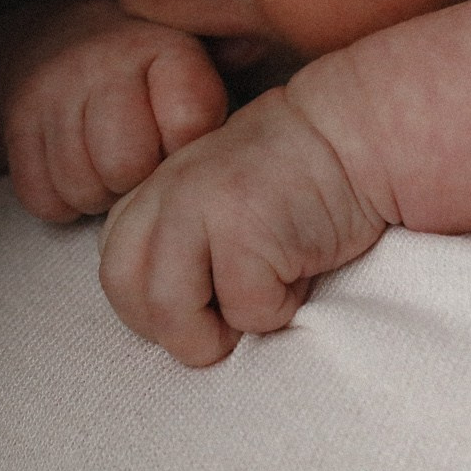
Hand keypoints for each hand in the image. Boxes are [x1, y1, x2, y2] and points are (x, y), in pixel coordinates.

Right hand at [2, 0, 227, 222]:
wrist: (56, 43)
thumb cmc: (149, 76)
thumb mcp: (197, 59)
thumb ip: (232, 59)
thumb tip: (252, 46)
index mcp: (162, 49)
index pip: (188, 121)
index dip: (185, 147)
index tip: (179, 140)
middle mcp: (104, 64)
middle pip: (126, 164)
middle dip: (136, 178)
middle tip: (140, 164)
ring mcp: (53, 93)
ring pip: (81, 186)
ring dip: (97, 192)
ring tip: (108, 167)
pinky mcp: (15, 125)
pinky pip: (41, 197)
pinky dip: (58, 199)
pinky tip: (75, 172)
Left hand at [97, 88, 388, 366]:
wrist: (354, 136)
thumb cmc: (295, 182)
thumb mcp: (216, 199)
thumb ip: (178, 241)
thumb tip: (166, 320)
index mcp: (152, 190)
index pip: (116, 270)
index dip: (153, 307)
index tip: (204, 306)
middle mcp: (165, 192)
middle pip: (123, 290)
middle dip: (172, 329)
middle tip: (224, 325)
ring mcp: (199, 206)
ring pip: (169, 312)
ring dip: (219, 335)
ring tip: (262, 303)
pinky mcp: (244, 228)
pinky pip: (245, 310)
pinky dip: (279, 310)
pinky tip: (301, 273)